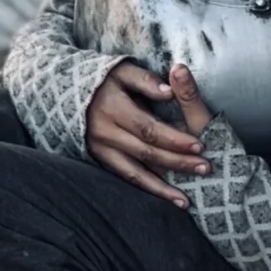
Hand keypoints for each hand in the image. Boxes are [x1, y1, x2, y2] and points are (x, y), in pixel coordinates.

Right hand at [87, 61, 208, 206]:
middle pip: (146, 152)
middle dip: (177, 162)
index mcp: (112, 108)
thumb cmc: (103, 80)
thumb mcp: (122, 70)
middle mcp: (104, 132)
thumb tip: (169, 92)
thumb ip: (146, 81)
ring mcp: (100, 150)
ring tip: (186, 200)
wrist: (65, 94)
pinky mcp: (100, 160)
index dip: (174, 139)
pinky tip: (168, 199)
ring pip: (135, 173)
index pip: (149, 128)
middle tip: (205, 168)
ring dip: (162, 188)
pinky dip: (148, 189)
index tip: (199, 146)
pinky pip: (126, 178)